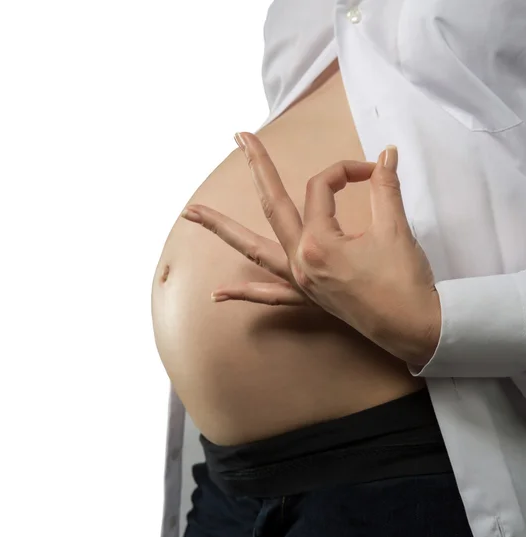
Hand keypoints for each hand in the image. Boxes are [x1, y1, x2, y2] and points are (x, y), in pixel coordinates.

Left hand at [180, 132, 440, 365]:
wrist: (414, 329)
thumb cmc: (405, 282)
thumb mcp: (396, 229)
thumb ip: (386, 187)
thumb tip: (386, 154)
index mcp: (319, 241)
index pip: (324, 189)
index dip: (348, 172)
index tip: (372, 171)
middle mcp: (300, 260)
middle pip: (272, 205)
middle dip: (257, 168)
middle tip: (239, 138)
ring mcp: (298, 282)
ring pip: (254, 250)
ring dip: (223, 229)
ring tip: (190, 214)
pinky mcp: (305, 299)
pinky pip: (268, 296)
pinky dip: (243, 293)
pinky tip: (217, 294)